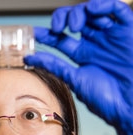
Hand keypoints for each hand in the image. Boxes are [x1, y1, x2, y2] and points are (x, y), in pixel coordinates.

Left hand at [24, 0, 132, 134]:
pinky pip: (117, 10)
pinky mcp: (127, 31)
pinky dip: (103, 5)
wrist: (129, 105)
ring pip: (92, 13)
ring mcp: (110, 37)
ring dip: (79, 13)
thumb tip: (30, 58)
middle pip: (74, 21)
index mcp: (82, 56)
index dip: (46, 34)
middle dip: (61, 19)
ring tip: (73, 26)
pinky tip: (92, 10)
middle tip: (57, 29)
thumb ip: (55, 66)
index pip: (60, 40)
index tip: (32, 34)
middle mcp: (95, 44)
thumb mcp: (75, 79)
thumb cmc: (106, 98)